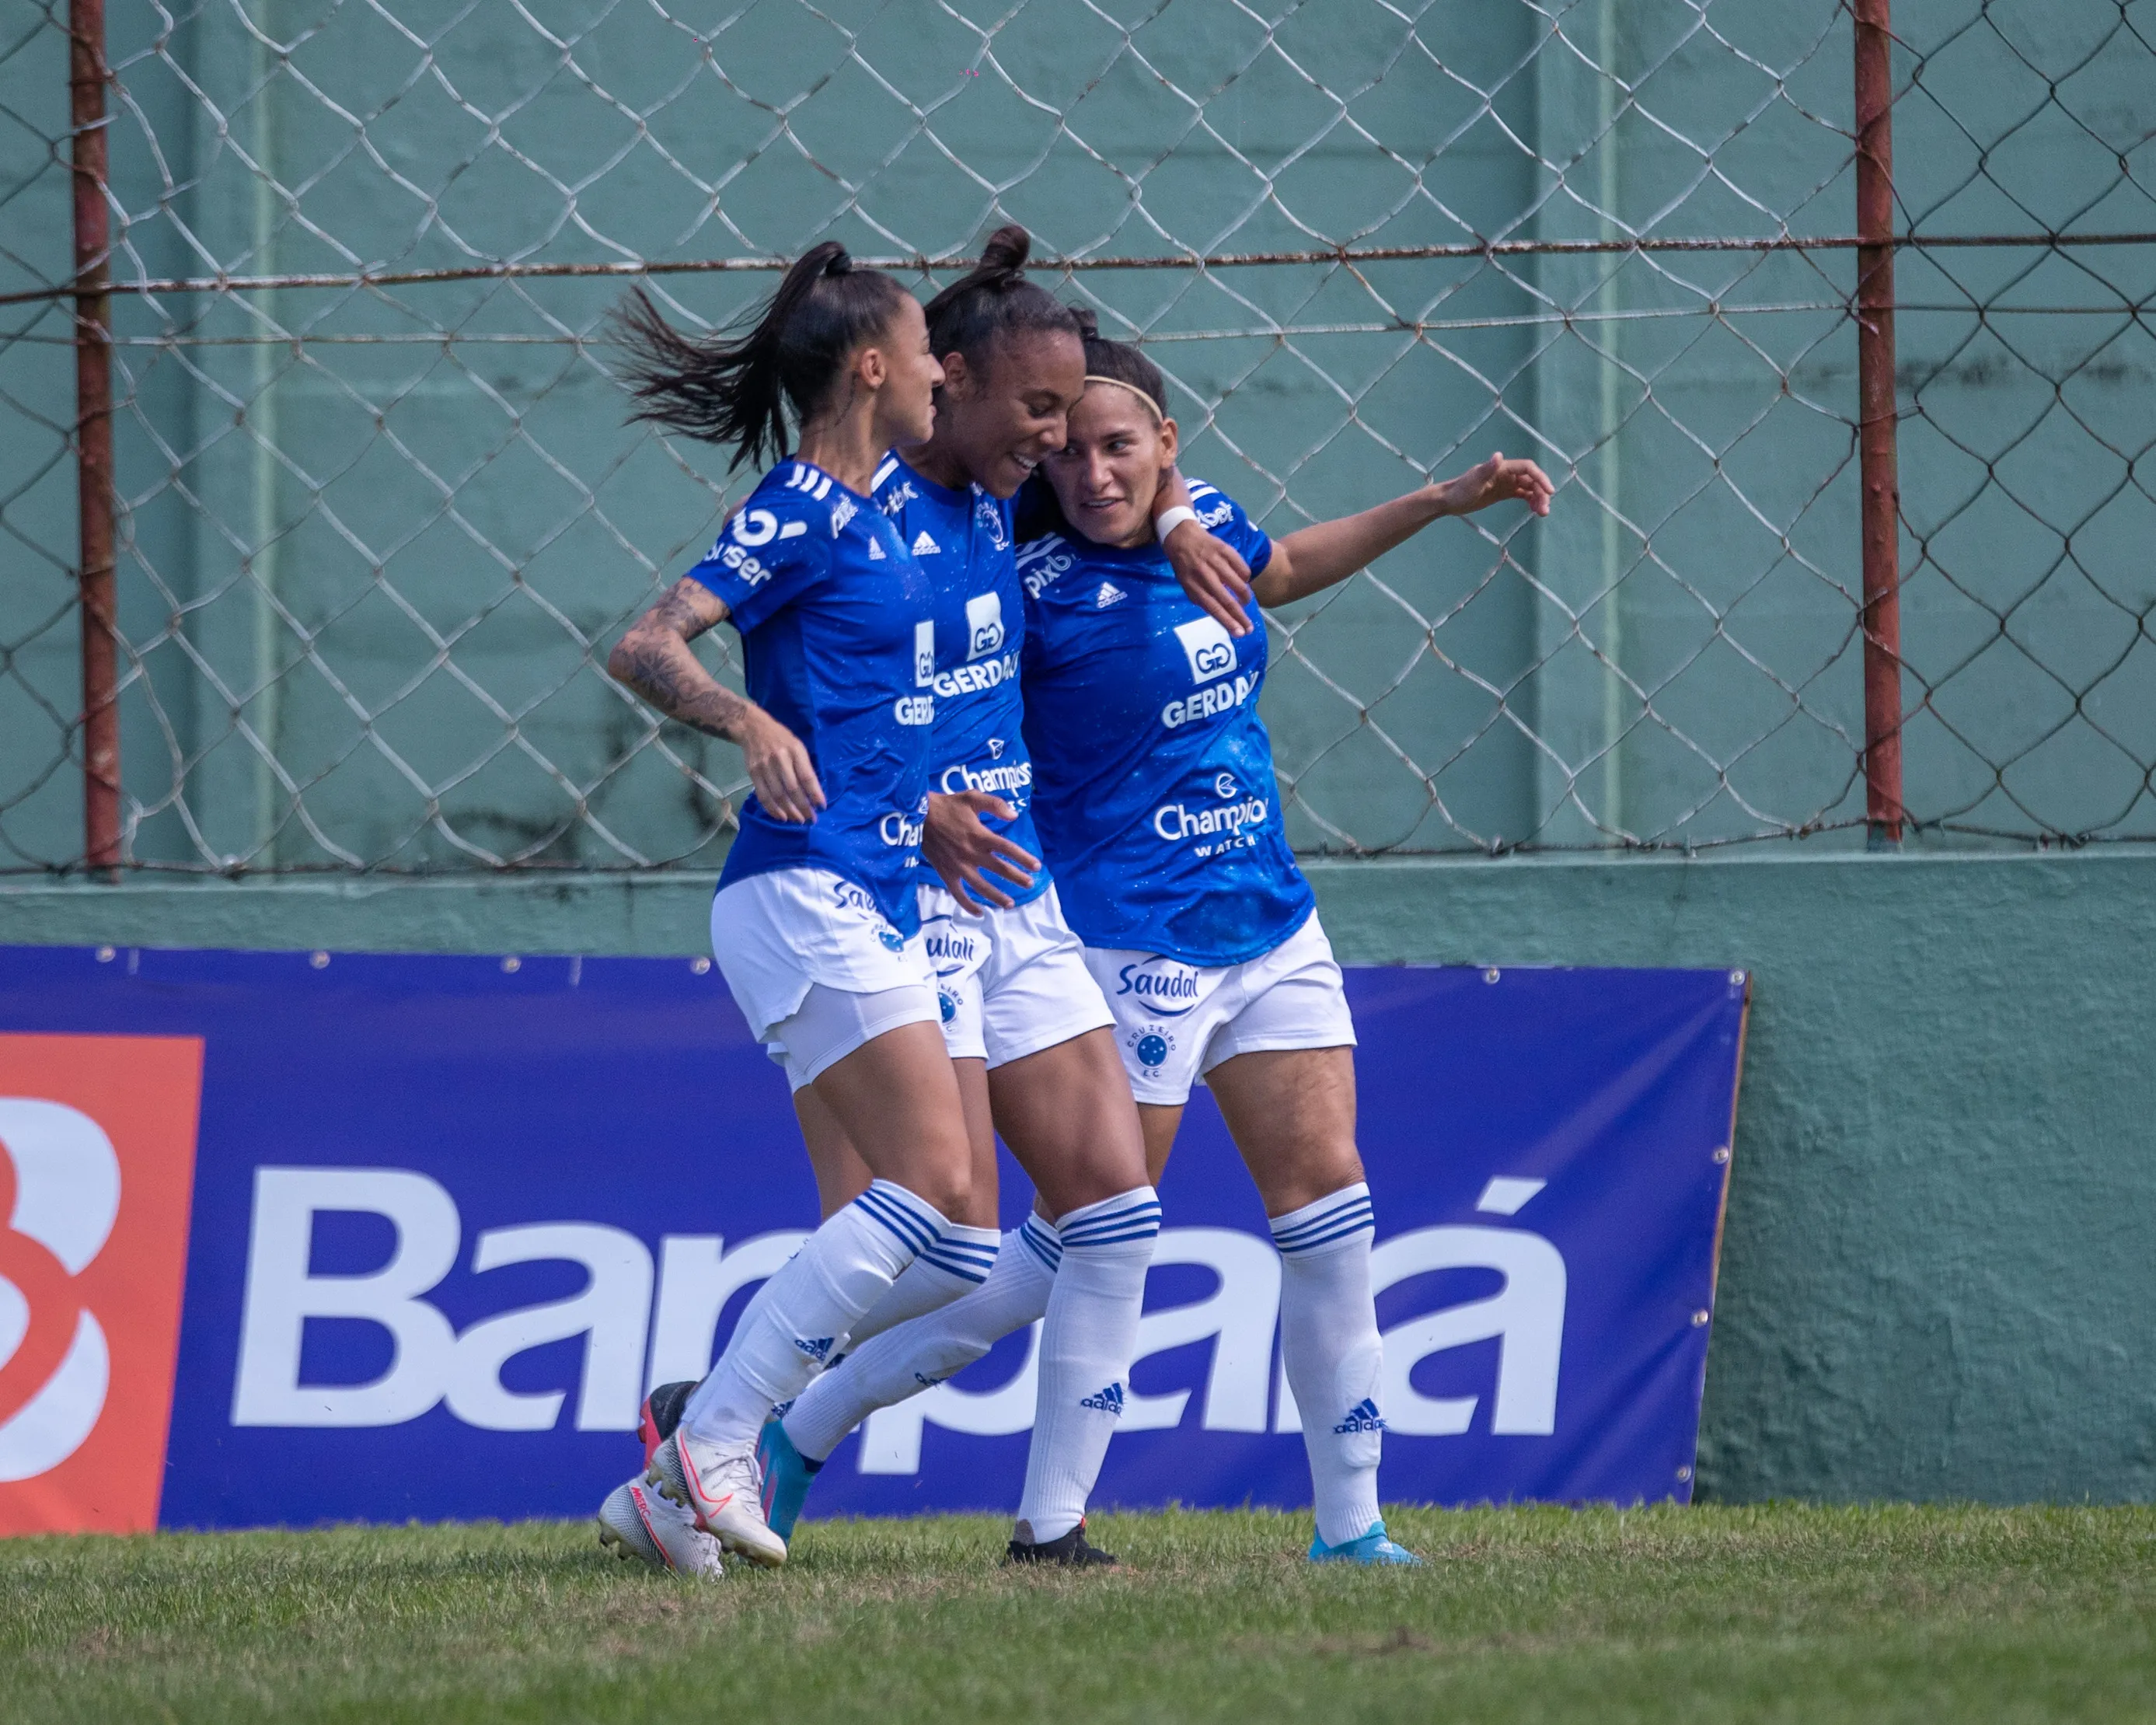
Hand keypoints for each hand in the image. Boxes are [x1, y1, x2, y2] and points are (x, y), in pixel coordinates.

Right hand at [736, 706, 823, 822]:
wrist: (753, 728)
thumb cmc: (781, 738)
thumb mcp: (798, 746)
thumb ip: (805, 767)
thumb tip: (813, 793)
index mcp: (795, 751)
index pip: (807, 776)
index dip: (815, 793)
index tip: (822, 807)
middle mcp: (780, 759)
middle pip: (792, 789)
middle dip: (803, 807)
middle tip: (811, 819)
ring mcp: (764, 767)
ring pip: (778, 795)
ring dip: (789, 811)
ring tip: (798, 820)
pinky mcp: (753, 773)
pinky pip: (763, 796)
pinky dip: (772, 809)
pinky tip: (781, 817)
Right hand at [923, 791, 1039, 911]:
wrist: (918, 816)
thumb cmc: (947, 805)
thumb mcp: (972, 797)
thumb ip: (994, 805)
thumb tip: (1014, 815)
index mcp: (980, 835)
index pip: (1008, 849)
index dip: (1024, 858)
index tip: (1036, 867)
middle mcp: (971, 854)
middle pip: (999, 869)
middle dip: (1017, 878)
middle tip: (1029, 885)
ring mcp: (958, 866)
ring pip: (981, 887)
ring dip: (997, 896)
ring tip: (1010, 904)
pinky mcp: (946, 873)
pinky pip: (958, 893)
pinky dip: (968, 905)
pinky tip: (979, 912)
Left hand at [1163, 518, 1254, 635]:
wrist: (1181, 535)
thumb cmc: (1185, 565)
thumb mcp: (1186, 584)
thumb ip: (1200, 598)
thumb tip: (1220, 615)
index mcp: (1192, 585)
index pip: (1212, 607)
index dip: (1227, 621)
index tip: (1239, 633)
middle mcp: (1203, 573)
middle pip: (1226, 599)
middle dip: (1240, 616)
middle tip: (1249, 627)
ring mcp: (1215, 560)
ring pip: (1238, 583)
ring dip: (1245, 596)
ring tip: (1246, 602)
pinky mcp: (1224, 549)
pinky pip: (1241, 566)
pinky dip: (1245, 577)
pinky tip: (1244, 581)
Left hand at [1434, 452, 1554, 519]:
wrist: (1449, 501)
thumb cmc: (1460, 491)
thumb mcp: (1474, 481)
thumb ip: (1487, 469)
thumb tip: (1499, 456)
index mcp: (1502, 468)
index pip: (1527, 468)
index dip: (1540, 477)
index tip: (1549, 491)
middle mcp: (1506, 473)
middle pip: (1531, 480)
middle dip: (1541, 493)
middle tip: (1544, 511)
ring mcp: (1505, 483)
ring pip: (1529, 488)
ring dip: (1538, 498)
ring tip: (1541, 513)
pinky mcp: (1503, 492)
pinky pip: (1522, 494)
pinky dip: (1530, 500)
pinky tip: (1534, 510)